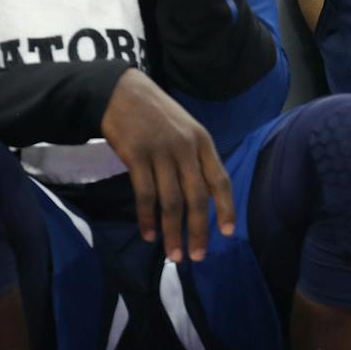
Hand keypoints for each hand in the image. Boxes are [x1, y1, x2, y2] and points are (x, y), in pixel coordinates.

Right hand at [99, 69, 234, 261]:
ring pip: (171, 201)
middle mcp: (186, 148)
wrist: (122, 92)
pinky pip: (145, 194)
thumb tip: (203, 197)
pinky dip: (147, 218)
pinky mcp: (136, 155)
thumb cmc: (156, 114)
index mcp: (202, 141)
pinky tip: (148, 234)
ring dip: (172, 232)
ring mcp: (161, 151)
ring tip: (173, 255)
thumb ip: (195, 159)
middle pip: (197, 197)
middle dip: (198, 230)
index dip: (226, 208)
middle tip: (196, 256)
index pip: (220, 179)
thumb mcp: (186, 129)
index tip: (228, 232)